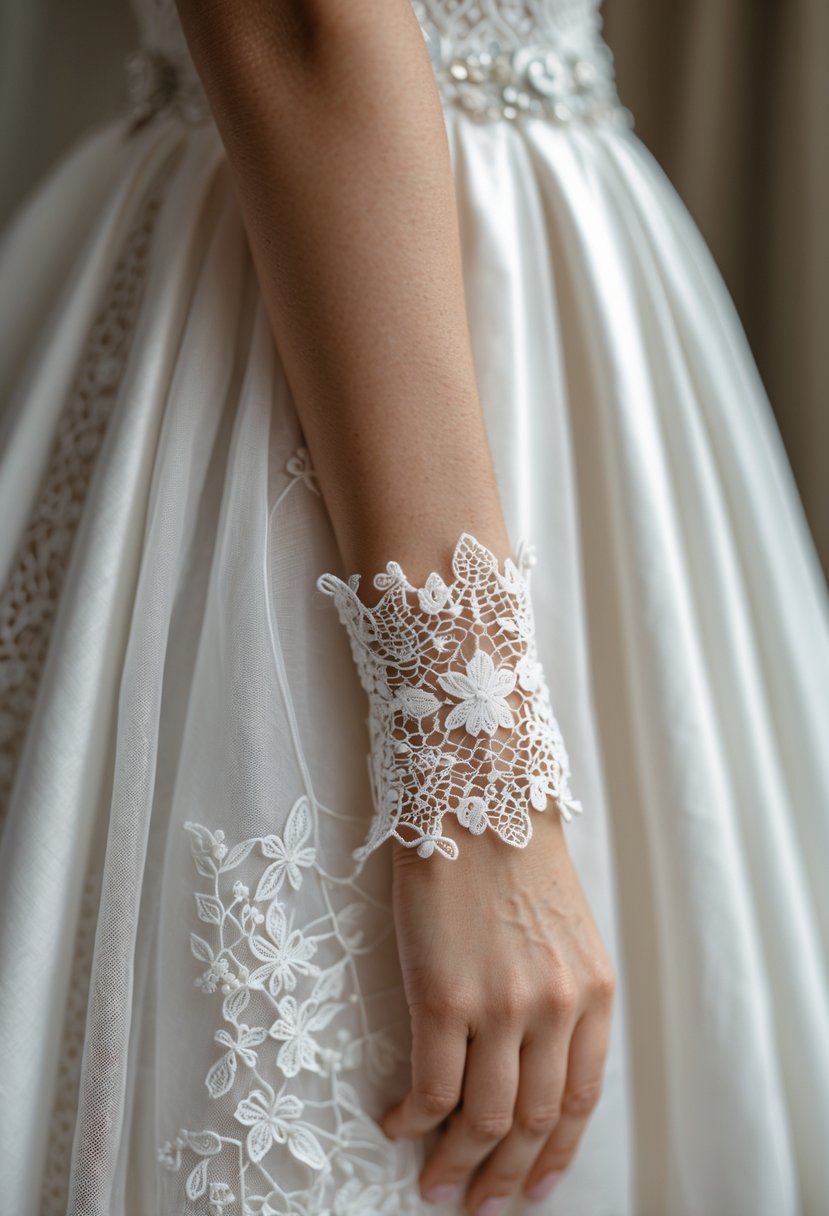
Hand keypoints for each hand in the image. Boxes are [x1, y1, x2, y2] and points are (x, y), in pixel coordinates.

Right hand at [380, 809, 615, 1212]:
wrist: (475, 793)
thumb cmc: (512, 852)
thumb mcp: (564, 929)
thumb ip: (560, 996)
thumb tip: (529, 1065)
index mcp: (592, 992)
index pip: (579, 1101)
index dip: (553, 1155)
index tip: (533, 1185)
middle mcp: (555, 1008)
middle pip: (532, 1122)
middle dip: (504, 1178)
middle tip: (477, 1205)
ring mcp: (501, 1007)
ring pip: (483, 1119)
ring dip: (456, 1165)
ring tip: (434, 1184)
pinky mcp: (444, 998)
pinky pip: (430, 1089)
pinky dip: (412, 1121)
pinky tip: (395, 1125)